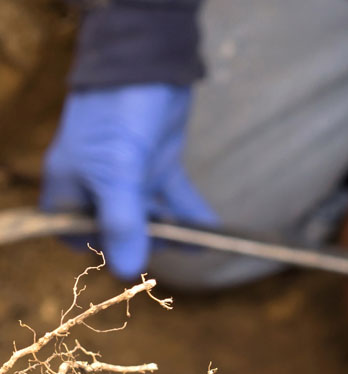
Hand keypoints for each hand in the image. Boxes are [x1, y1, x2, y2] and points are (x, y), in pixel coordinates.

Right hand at [42, 84, 218, 278]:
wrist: (151, 63)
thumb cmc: (118, 112)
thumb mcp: (117, 170)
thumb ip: (123, 220)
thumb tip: (128, 271)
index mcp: (71, 186)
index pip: (75, 233)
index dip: (99, 246)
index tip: (128, 250)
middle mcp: (98, 185)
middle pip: (120, 229)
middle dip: (147, 241)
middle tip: (174, 243)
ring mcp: (130, 176)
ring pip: (151, 216)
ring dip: (175, 232)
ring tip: (201, 244)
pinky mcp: (158, 166)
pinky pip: (175, 199)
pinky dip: (192, 214)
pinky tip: (211, 229)